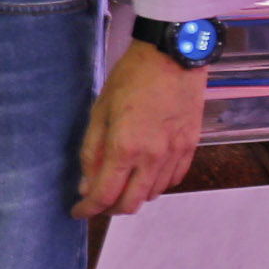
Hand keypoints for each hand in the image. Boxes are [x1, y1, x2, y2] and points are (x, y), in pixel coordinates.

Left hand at [76, 39, 205, 217]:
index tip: (78, 212)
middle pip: (131, 203)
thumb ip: (91, 152)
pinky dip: (156, 185)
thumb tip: (86, 185)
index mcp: (125, 147)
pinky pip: (173, 180)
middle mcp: (153, 157)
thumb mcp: (99, 111)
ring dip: (133, 197)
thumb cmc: (131, 77)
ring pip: (153, 195)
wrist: (174, 57)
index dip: (88, 209)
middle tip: (96, 202)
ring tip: (119, 186)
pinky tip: (145, 176)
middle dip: (110, 210)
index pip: (104, 195)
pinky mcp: (191, 147)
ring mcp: (175, 154)